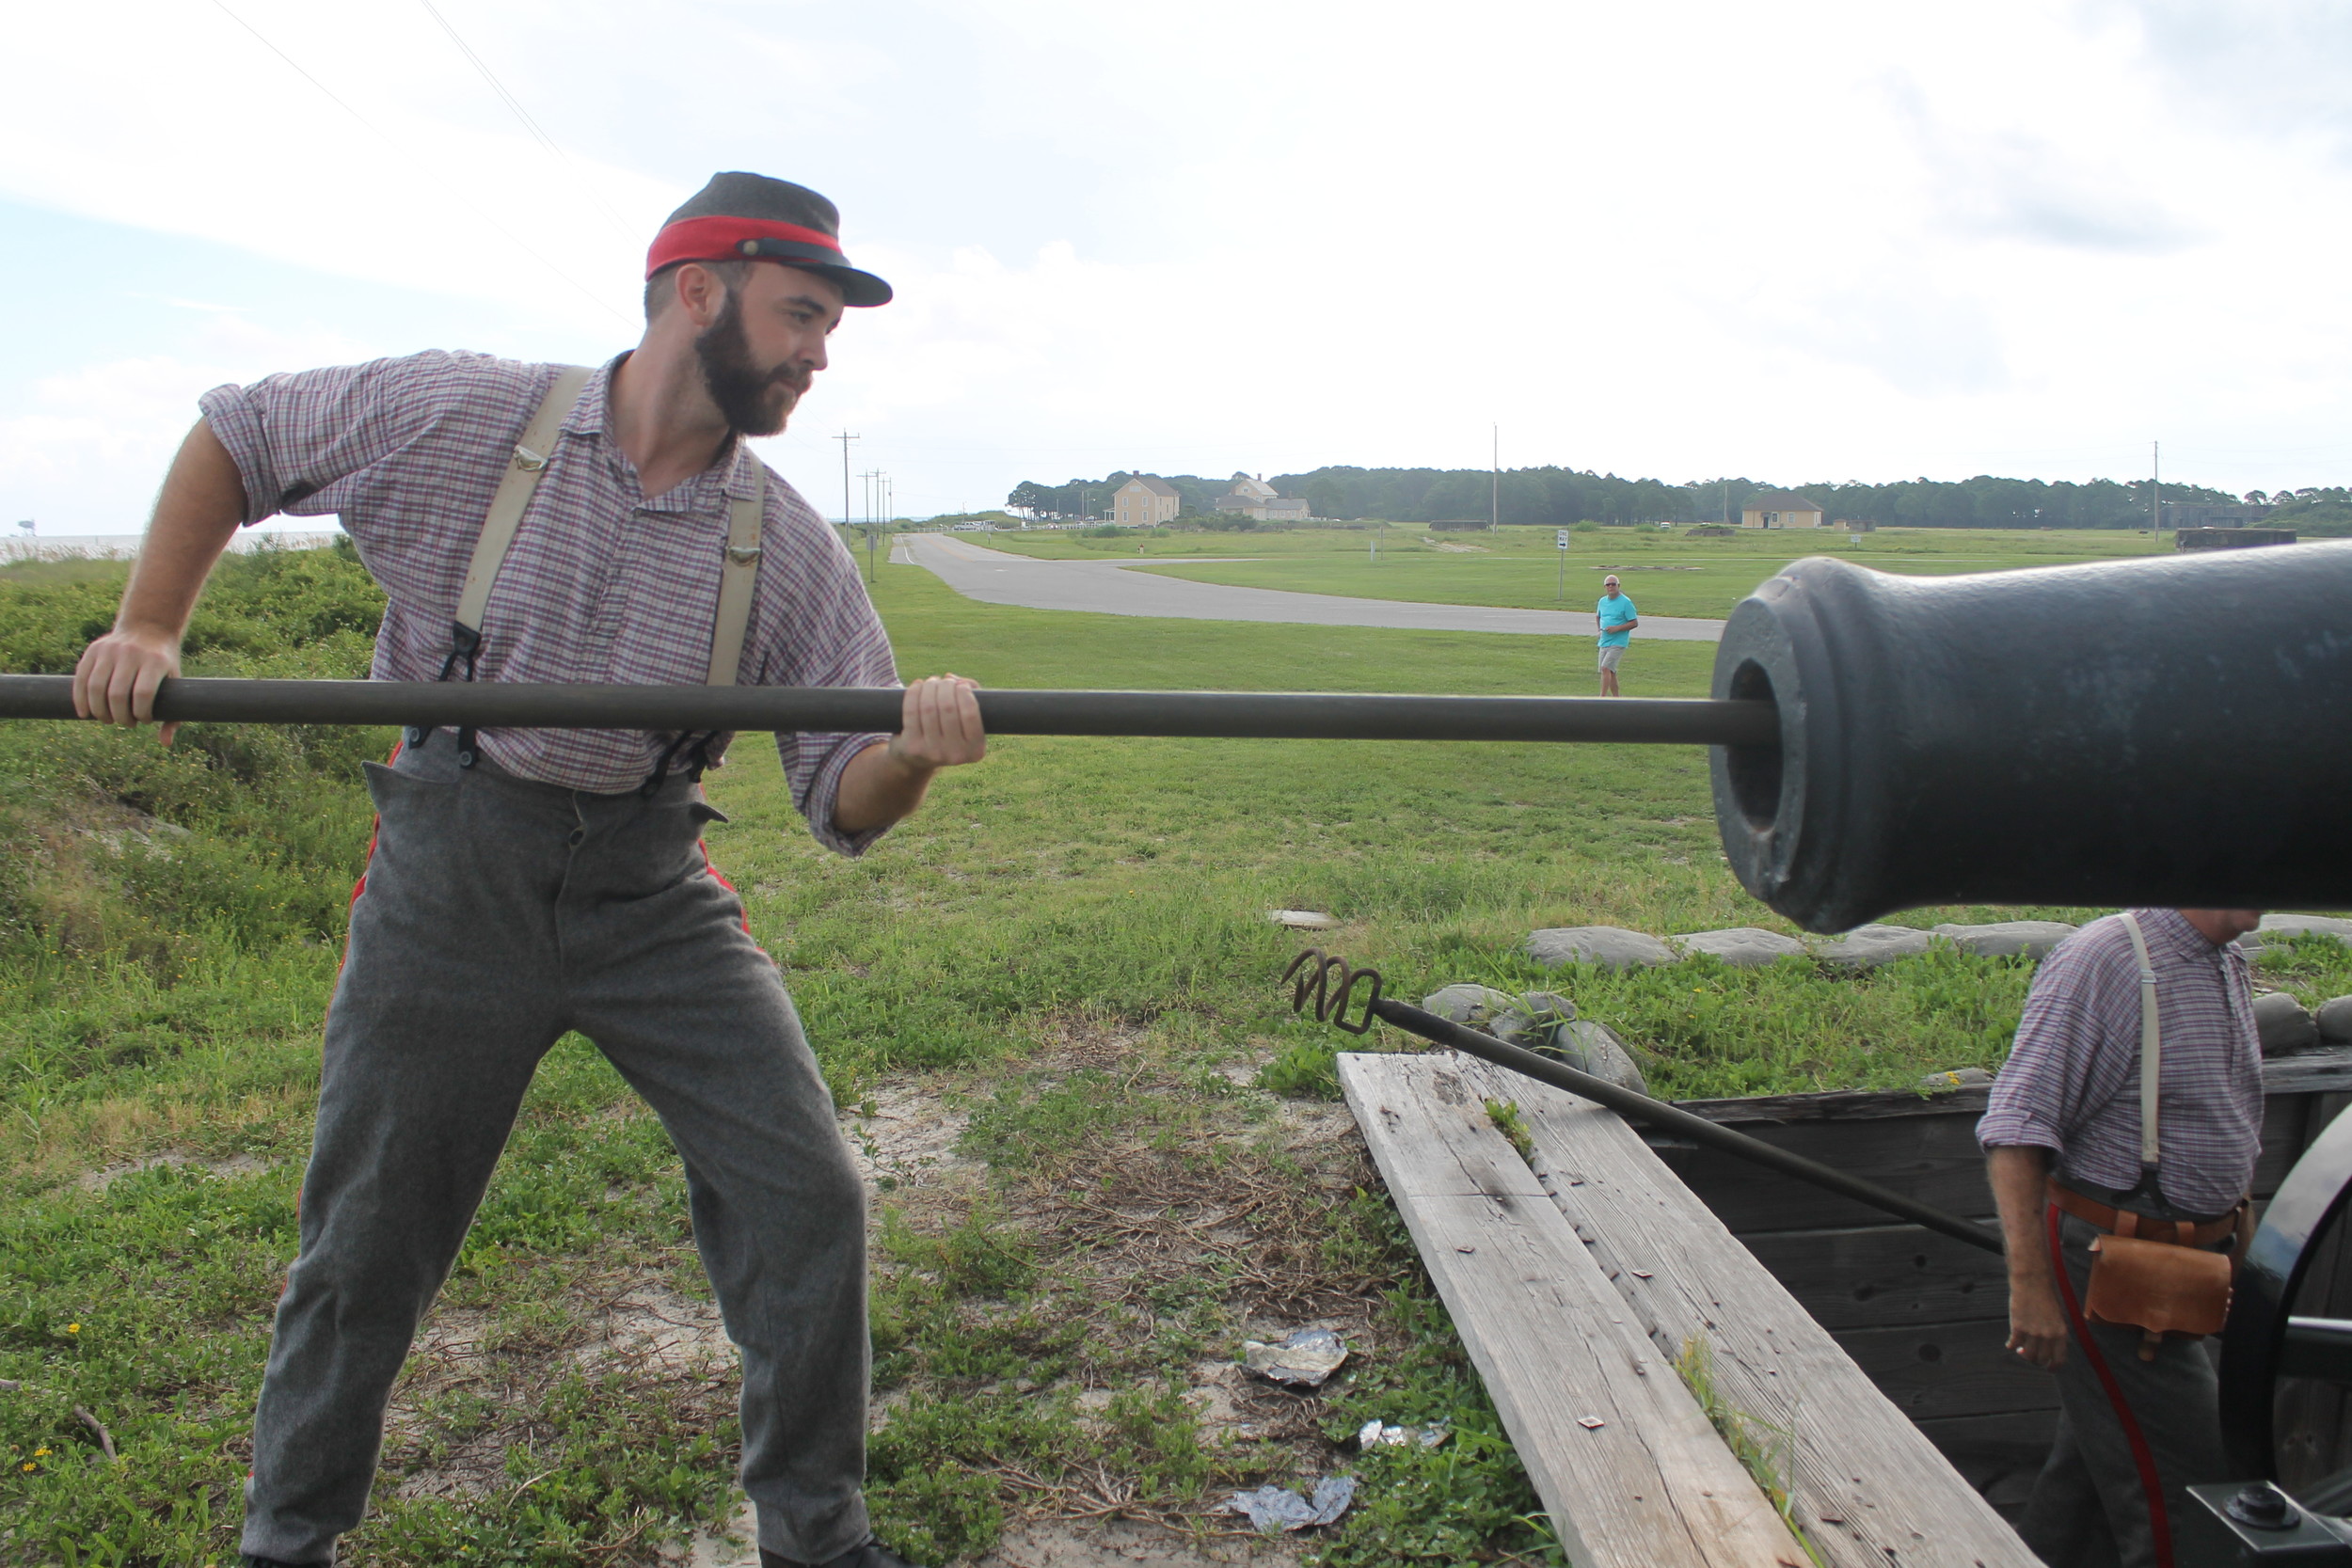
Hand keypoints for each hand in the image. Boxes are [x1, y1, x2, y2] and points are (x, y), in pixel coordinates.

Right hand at [73, 627, 183, 743]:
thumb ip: (173, 715)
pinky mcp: (93, 650)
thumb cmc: (163, 664)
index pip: (142, 694)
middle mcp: (131, 654)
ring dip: (98, 711)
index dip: (140, 714)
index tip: (143, 720)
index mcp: (155, 661)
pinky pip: (81, 678)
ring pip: (96, 687)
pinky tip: (85, 713)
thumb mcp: (175, 683)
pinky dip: (80, 699)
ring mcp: (110, 650)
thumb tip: (165, 744)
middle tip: (124, 722)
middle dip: (118, 716)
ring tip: (107, 719)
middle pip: (117, 694)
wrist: (148, 628)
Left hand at [885, 674, 984, 773]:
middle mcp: (955, 755)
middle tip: (944, 681)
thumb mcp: (967, 719)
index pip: (970, 714)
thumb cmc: (950, 731)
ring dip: (930, 687)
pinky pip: (911, 712)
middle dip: (945, 686)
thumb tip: (955, 679)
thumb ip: (973, 694)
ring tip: (932, 682)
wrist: (920, 758)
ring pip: (929, 708)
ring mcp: (932, 752)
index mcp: (975, 750)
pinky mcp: (912, 747)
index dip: (964, 693)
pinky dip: (914, 693)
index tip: (961, 685)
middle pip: (948, 708)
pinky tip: (918, 686)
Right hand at [2005, 1274, 2069, 1368]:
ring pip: (2027, 1354)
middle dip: (2036, 1361)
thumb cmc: (2047, 1295)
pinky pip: (2013, 1344)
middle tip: (2032, 1356)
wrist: (2032, 1282)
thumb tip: (2053, 1345)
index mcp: (2061, 1333)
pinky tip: (2010, 1345)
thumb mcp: (2059, 1315)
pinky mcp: (2018, 1327)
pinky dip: (2011, 1346)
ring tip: (2021, 1350)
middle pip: (2041, 1359)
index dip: (2053, 1367)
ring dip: (2024, 1355)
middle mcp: (2048, 1335)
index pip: (2059, 1359)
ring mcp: (2032, 1332)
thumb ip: (2057, 1331)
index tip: (2048, 1368)